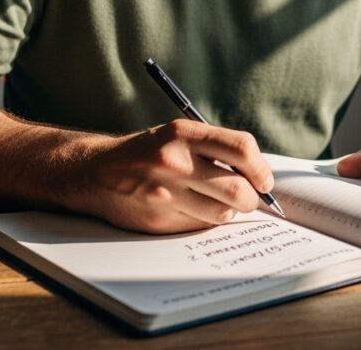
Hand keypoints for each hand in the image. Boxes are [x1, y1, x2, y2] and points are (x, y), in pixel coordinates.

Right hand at [78, 120, 274, 233]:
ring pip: (222, 213)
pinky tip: (191, 208)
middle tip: (250, 197)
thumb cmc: (148, 151)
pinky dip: (204, 220)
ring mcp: (165, 193)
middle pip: (238, 189)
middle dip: (252, 198)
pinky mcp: (159, 220)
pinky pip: (199, 225)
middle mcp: (174, 162)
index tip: (264, 180)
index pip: (242, 149)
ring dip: (228, 210)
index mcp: (183, 134)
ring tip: (215, 200)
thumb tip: (259, 176)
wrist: (96, 172)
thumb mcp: (178, 135)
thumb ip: (215, 149)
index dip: (261, 168)